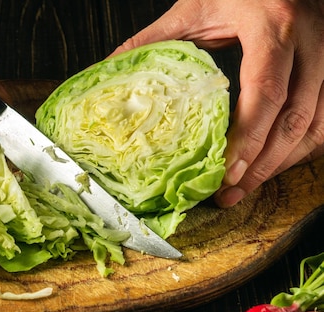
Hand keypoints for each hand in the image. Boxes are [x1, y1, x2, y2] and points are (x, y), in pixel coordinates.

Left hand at [112, 0, 323, 206]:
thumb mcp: (194, 7)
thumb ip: (153, 38)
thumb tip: (111, 68)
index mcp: (272, 25)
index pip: (265, 90)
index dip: (248, 135)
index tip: (226, 170)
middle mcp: (310, 41)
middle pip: (295, 117)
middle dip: (262, 163)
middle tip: (230, 190)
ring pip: (317, 124)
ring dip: (283, 162)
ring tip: (246, 186)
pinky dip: (302, 147)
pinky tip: (274, 164)